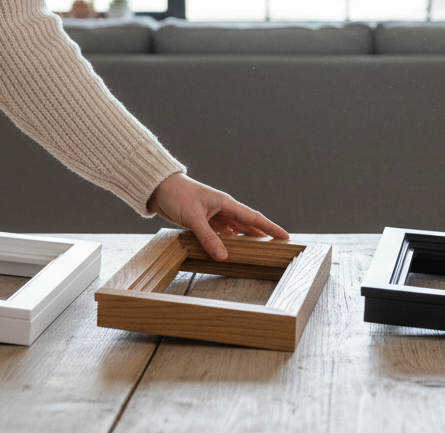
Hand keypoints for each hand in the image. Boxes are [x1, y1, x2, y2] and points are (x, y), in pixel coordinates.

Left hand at [147, 173, 287, 260]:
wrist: (159, 189)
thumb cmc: (178, 195)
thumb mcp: (194, 218)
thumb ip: (208, 237)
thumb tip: (223, 256)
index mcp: (226, 204)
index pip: (254, 217)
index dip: (270, 228)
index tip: (285, 236)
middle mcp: (223, 210)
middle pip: (248, 225)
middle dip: (263, 235)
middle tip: (278, 247)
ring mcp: (214, 216)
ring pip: (235, 230)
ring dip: (246, 240)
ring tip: (259, 251)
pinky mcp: (204, 222)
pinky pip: (221, 234)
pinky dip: (228, 242)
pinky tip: (232, 249)